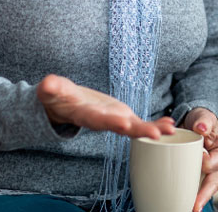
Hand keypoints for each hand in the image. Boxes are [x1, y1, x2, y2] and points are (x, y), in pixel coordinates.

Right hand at [36, 74, 174, 138]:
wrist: (65, 106)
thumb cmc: (59, 97)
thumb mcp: (53, 90)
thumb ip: (51, 88)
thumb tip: (47, 84)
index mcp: (84, 114)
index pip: (97, 119)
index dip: (109, 121)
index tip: (123, 124)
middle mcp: (102, 121)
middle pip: (120, 127)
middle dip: (137, 131)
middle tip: (155, 134)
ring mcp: (113, 121)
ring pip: (134, 128)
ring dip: (152, 130)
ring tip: (169, 130)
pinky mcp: (122, 118)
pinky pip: (140, 124)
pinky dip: (155, 125)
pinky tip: (170, 125)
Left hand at [183, 108, 217, 211]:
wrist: (194, 125)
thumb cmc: (201, 121)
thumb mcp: (203, 116)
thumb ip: (204, 120)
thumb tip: (201, 128)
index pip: (215, 162)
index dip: (206, 162)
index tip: (199, 158)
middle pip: (212, 183)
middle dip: (204, 195)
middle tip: (195, 205)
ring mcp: (208, 175)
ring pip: (204, 190)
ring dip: (197, 200)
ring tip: (188, 208)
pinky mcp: (197, 178)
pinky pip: (194, 189)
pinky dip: (189, 196)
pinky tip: (180, 203)